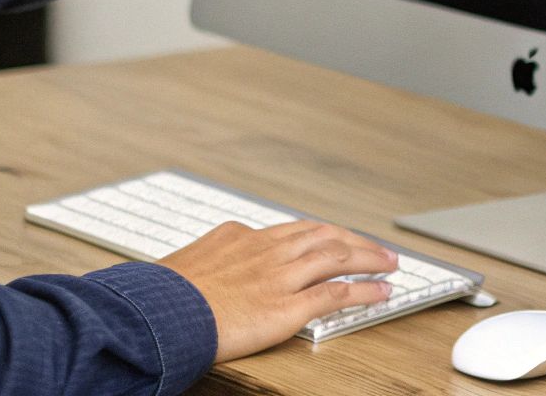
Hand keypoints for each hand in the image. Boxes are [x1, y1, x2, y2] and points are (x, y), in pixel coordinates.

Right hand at [159, 220, 399, 361]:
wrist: (155, 315)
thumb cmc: (160, 297)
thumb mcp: (182, 267)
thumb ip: (205, 264)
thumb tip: (196, 274)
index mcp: (239, 237)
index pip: (293, 230)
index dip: (322, 235)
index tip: (336, 239)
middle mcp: (265, 251)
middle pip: (324, 236)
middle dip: (355, 240)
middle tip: (378, 248)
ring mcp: (278, 277)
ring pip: (337, 258)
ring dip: (369, 258)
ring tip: (390, 264)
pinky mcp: (286, 306)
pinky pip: (337, 294)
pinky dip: (364, 291)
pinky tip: (381, 292)